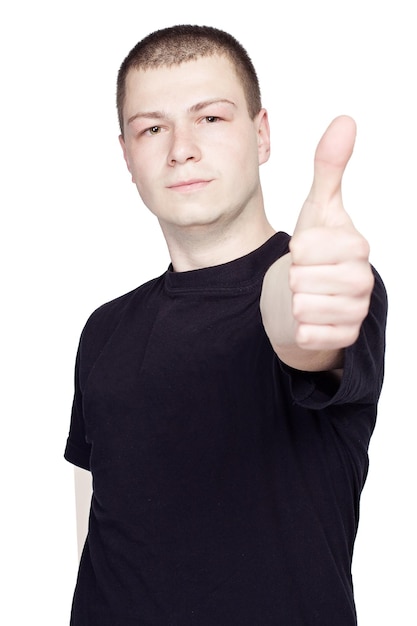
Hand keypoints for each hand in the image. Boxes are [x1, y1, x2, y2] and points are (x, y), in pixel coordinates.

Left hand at [289, 115, 373, 350]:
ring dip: (293, 302)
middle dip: (292, 277)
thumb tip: (345, 120)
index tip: (305, 252)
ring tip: (306, 296)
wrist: (307, 297)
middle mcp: (363, 279)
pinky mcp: (343, 338)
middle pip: (301, 279)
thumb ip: (329, 168)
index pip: (305, 247)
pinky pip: (306, 334)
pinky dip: (298, 328)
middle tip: (304, 277)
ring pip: (301, 307)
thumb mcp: (317, 209)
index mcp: (357, 245)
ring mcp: (356, 311)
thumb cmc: (313, 252)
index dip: (295, 250)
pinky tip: (308, 319)